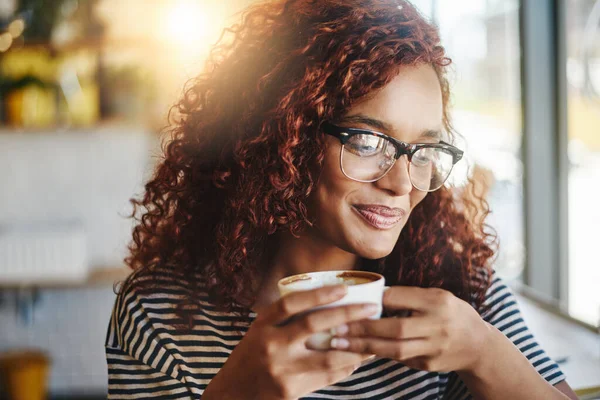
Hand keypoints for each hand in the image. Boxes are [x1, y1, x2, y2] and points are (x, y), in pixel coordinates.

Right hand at [203, 284, 377, 399]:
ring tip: (374, 338)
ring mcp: (281, 369)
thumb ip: (283, 320)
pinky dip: (346, 367)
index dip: (319, 294)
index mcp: (262, 326)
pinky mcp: (290, 391)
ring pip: (328, 356)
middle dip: (348, 314)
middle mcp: (270, 345)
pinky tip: (358, 360)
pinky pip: (327, 377)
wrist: (231, 395)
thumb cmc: (250, 359)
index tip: (344, 288)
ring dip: (356, 347)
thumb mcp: (258, 333)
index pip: (291, 303)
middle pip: (314, 324)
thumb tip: (326, 303)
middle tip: (372, 308)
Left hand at [328, 286, 491, 372]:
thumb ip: (410, 296)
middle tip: (338, 326)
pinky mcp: (429, 365)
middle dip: (364, 328)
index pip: (402, 298)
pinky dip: (378, 354)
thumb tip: (374, 295)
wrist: (478, 345)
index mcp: (438, 302)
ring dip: (364, 346)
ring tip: (340, 343)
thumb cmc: (450, 313)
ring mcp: (434, 348)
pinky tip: (357, 352)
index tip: (355, 298)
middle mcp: (438, 325)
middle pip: (396, 328)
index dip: (377, 299)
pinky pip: (399, 359)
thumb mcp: (437, 297)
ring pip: (395, 349)